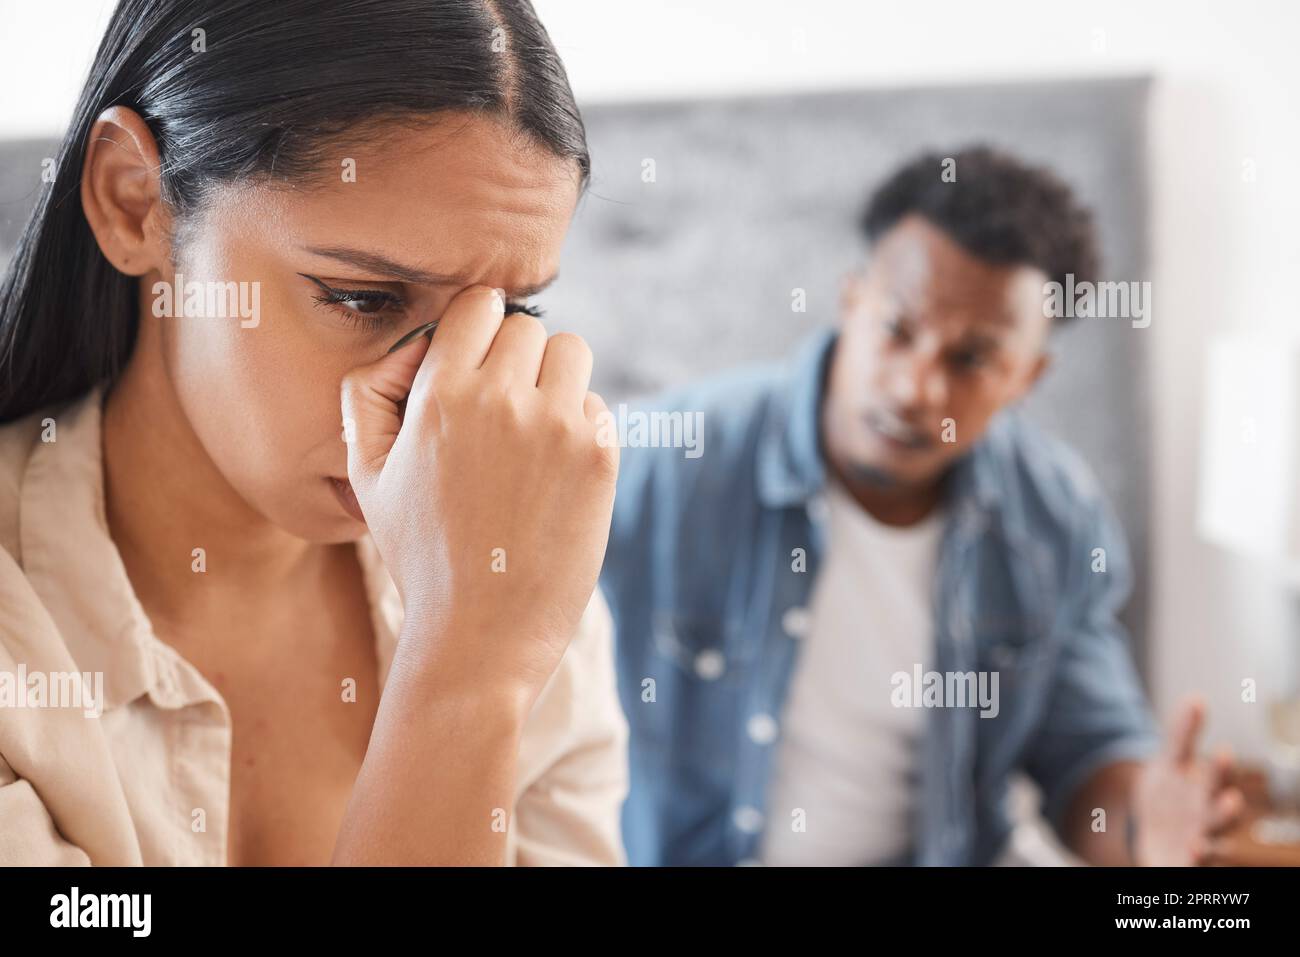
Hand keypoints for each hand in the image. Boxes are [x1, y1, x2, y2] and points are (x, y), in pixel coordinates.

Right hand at [339, 285, 617, 707]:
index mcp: (441, 396)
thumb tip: (420, 343)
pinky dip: (580, 427)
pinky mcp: (599, 456)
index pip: (479, 304)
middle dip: (516, 358)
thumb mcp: (366, 474)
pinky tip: (553, 475)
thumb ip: (370, 392)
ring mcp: (558, 426)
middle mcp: (503, 400)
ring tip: (532, 434)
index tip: (479, 358)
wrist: (479, 635)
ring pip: (572, 353)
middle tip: (503, 410)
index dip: (479, 328)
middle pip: (529, 326)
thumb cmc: (419, 555)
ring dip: (555, 381)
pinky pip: (596, 406)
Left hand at [1131, 697, 1245, 864]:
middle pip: (1221, 815)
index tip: (1224, 752)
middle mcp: (1208, 820)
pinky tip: (1191, 850)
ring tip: (1201, 839)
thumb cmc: (1168, 797)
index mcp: (1205, 793)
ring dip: (1213, 842)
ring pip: (1215, 845)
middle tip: (1231, 798)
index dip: (1222, 768)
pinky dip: (1196, 860)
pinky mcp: (1186, 865)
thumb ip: (1182, 736)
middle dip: (1226, 808)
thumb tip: (1197, 697)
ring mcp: (1200, 844)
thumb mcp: (1168, 764)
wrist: (1147, 833)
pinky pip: (1195, 867)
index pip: (1217, 779)